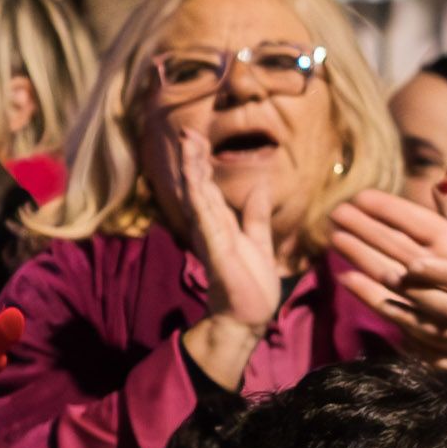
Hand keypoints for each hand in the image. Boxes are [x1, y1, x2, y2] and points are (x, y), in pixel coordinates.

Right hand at [148, 114, 289, 390]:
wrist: (249, 318)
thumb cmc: (252, 285)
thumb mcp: (260, 242)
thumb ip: (256, 216)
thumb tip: (259, 187)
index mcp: (220, 224)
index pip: (208, 186)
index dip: (201, 161)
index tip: (197, 135)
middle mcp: (209, 227)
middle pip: (197, 185)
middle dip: (191, 157)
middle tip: (186, 129)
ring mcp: (209, 237)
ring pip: (197, 195)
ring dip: (191, 168)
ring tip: (187, 141)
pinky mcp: (214, 249)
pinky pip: (205, 218)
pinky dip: (198, 196)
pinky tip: (193, 177)